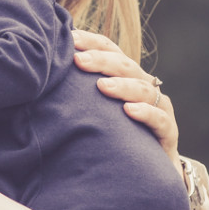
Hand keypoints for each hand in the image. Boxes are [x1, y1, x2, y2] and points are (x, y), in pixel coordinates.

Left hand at [72, 29, 179, 171]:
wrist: (148, 170)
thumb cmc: (115, 133)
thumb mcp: (95, 109)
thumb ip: (76, 91)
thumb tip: (40, 75)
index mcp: (125, 75)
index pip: (110, 50)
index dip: (92, 42)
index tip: (70, 39)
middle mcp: (143, 86)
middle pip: (125, 65)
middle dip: (102, 61)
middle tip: (79, 61)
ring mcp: (159, 107)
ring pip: (144, 89)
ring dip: (122, 85)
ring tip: (101, 86)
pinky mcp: (168, 132)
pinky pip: (160, 119)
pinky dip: (146, 112)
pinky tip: (129, 111)